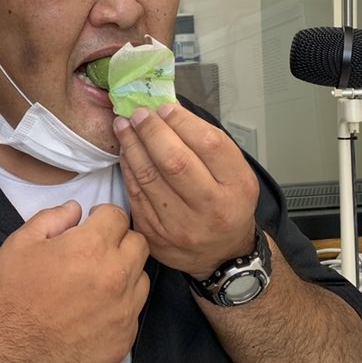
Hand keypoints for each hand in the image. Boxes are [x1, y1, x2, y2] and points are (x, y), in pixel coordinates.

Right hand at [0, 201, 149, 362]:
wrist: (8, 353)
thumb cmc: (11, 296)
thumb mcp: (21, 243)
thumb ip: (53, 218)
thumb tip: (76, 210)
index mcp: (92, 247)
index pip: (118, 216)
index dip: (101, 216)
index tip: (91, 225)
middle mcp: (116, 277)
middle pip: (139, 244)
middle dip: (119, 241)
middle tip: (95, 252)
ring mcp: (124, 312)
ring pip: (141, 279)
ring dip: (124, 274)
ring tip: (95, 284)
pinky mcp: (124, 340)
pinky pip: (133, 313)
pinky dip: (119, 307)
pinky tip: (92, 312)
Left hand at [112, 104, 258, 277]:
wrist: (221, 254)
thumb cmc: (227, 204)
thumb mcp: (234, 173)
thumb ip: (208, 144)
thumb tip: (170, 111)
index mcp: (237, 187)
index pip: (208, 144)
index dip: (182, 121)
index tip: (164, 108)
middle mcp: (211, 208)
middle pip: (174, 161)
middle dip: (151, 131)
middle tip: (138, 114)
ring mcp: (181, 225)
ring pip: (149, 177)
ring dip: (132, 146)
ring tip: (124, 126)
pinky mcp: (156, 235)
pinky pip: (135, 194)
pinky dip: (128, 168)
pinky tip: (126, 152)